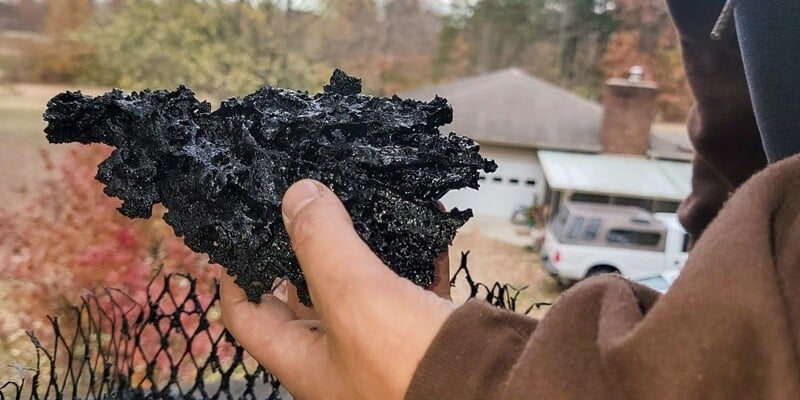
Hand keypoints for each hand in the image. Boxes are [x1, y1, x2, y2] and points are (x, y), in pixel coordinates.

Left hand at [220, 179, 454, 399]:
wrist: (495, 392)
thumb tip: (297, 194)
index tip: (239, 238)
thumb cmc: (411, 365)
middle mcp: (340, 358)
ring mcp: (384, 345)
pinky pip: (412, 285)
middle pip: (306, 298)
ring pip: (362, 287)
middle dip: (304, 250)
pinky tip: (424, 222)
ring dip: (363, 245)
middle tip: (304, 207)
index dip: (236, 278)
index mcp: (305, 361)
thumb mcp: (353, 295)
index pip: (248, 318)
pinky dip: (415, 254)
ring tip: (359, 202)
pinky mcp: (426, 332)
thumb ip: (320, 242)